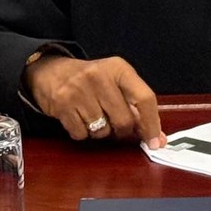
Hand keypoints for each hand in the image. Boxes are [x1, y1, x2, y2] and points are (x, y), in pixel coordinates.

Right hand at [23, 54, 162, 147]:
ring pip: (102, 131)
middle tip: (114, 124)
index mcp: (119, 68)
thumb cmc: (91, 81)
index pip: (145, 98)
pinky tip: (79, 118)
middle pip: (124, 120)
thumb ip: (137, 107)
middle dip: (122, 130)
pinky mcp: (63, 104)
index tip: (155, 142)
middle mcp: (100, 76)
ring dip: (101, 132)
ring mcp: (79, 90)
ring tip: (94, 116)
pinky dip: (83, 133)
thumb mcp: (115, 83)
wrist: (51, 71)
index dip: (152, 124)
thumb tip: (158, 139)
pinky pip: (82, 134)